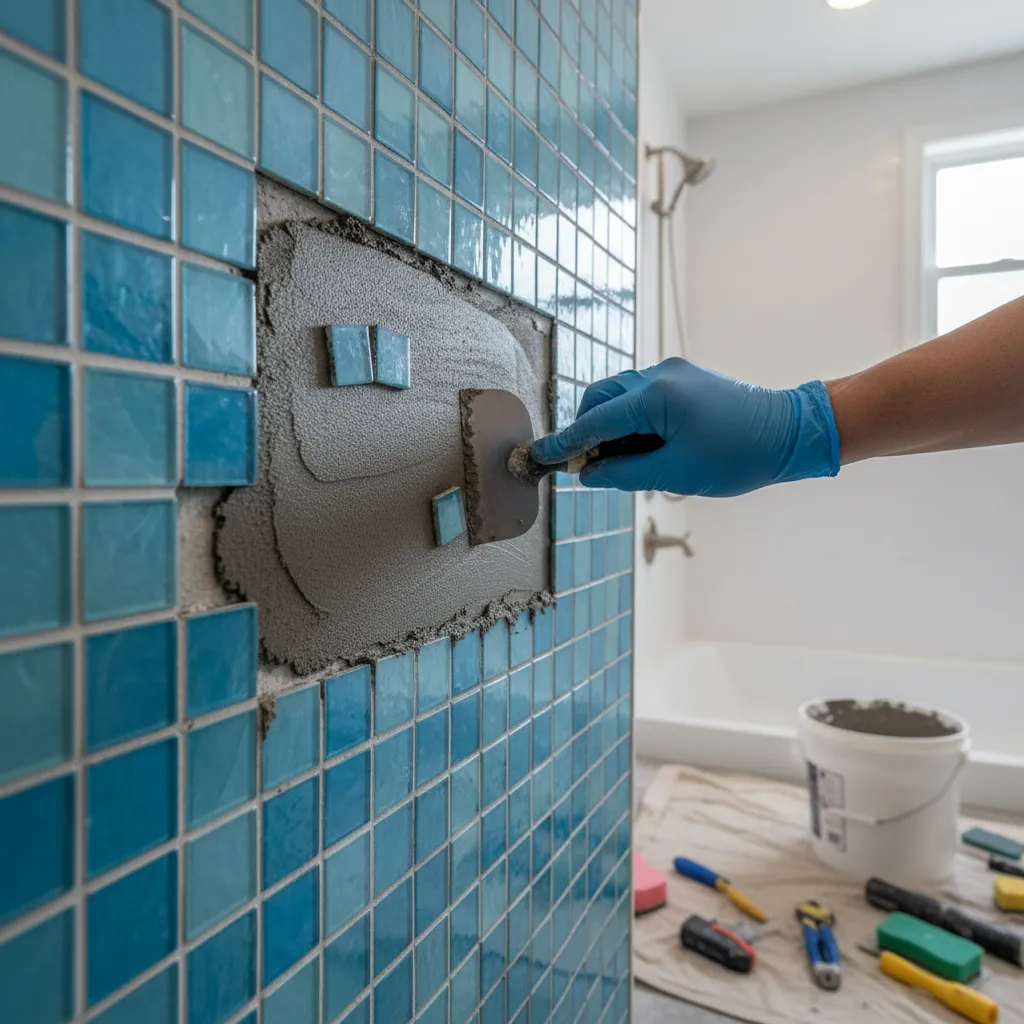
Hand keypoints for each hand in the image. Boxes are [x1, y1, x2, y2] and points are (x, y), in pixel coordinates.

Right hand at [531, 358, 840, 495]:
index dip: (567, 442)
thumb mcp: (675, 473)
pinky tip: (643, 447)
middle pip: (601, 398)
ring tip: (623, 462)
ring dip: (611, 427)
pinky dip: (632, 420)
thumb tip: (589, 474)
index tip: (541, 455)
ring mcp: (672, 373)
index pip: (596, 420)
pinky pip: (642, 396)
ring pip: (620, 396)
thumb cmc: (737, 456)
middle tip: (587, 467)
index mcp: (656, 396)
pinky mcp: (683, 378)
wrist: (788, 432)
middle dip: (587, 431)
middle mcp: (659, 375)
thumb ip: (624, 473)